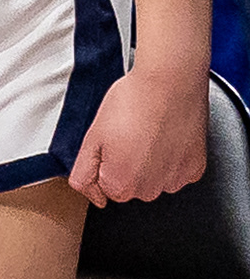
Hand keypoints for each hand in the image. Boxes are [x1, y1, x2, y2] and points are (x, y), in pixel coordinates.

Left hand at [71, 64, 208, 207]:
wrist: (169, 82)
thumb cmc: (133, 102)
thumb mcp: (92, 138)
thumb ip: (84, 173)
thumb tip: (92, 196)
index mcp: (121, 184)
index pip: (105, 188)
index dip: (104, 163)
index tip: (112, 143)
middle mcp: (150, 189)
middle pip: (131, 186)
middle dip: (126, 165)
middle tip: (129, 135)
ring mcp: (175, 180)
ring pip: (154, 180)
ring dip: (149, 164)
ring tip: (148, 134)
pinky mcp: (194, 168)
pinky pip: (176, 171)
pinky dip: (171, 159)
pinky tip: (165, 137)